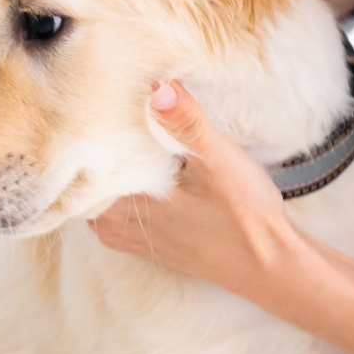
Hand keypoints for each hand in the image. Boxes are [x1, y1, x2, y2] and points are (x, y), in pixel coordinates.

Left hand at [89, 81, 296, 301]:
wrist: (269, 265)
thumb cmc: (244, 216)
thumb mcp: (217, 160)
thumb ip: (186, 123)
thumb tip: (157, 87)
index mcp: (123, 206)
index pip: (83, 167)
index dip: (88, 135)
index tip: (95, 107)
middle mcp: (115, 227)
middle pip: (85, 182)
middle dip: (94, 151)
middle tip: (101, 114)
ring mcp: (128, 238)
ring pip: (98, 198)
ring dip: (107, 172)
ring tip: (119, 138)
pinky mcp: (146, 243)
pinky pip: (113, 213)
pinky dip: (118, 191)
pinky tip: (139, 172)